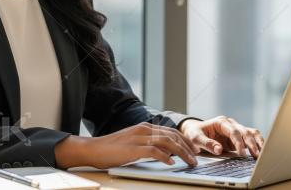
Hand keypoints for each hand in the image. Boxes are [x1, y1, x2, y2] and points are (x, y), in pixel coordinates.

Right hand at [55, 122, 199, 168]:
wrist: (94, 149)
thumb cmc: (112, 149)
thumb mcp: (134, 144)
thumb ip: (149, 145)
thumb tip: (166, 153)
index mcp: (144, 127)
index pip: (171, 131)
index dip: (185, 140)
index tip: (194, 150)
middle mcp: (143, 129)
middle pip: (172, 135)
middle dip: (187, 147)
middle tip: (196, 157)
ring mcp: (138, 138)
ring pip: (167, 142)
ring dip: (181, 152)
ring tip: (189, 162)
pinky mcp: (133, 148)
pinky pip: (154, 151)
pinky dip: (165, 156)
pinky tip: (171, 163)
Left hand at [179, 116, 264, 157]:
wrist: (194, 131)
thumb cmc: (194, 133)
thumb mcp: (195, 138)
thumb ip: (207, 143)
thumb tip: (219, 150)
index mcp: (221, 122)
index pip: (233, 131)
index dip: (239, 142)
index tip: (241, 153)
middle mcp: (230, 124)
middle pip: (245, 132)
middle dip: (251, 144)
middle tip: (256, 156)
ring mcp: (236, 130)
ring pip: (251, 133)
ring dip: (258, 142)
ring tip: (262, 154)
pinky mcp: (238, 137)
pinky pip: (251, 138)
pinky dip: (257, 144)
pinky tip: (261, 152)